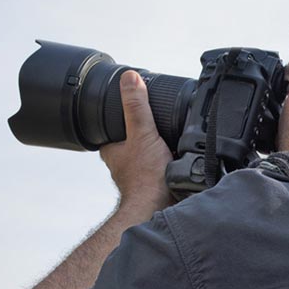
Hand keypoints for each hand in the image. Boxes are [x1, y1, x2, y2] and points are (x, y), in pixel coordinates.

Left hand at [100, 70, 174, 216]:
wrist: (160, 209)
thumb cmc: (146, 179)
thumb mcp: (142, 133)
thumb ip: (136, 107)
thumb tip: (129, 78)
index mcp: (111, 149)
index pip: (111, 124)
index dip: (122, 112)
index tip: (134, 103)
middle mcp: (122, 162)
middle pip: (130, 136)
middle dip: (144, 129)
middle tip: (157, 119)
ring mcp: (137, 173)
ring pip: (146, 151)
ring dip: (158, 146)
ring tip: (171, 138)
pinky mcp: (153, 182)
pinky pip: (159, 164)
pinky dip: (168, 159)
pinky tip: (177, 156)